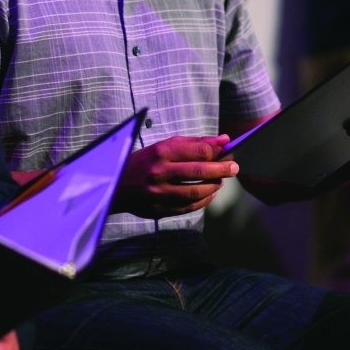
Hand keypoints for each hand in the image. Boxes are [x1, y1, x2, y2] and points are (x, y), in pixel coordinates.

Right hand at [112, 135, 237, 218]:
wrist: (114, 184)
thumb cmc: (145, 161)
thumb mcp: (165, 146)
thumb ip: (195, 143)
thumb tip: (224, 140)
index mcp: (161, 152)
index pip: (197, 151)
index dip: (218, 152)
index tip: (229, 152)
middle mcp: (159, 172)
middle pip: (199, 171)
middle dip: (222, 169)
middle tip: (234, 168)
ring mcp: (158, 193)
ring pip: (196, 192)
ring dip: (214, 186)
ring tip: (220, 181)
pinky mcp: (159, 210)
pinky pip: (188, 207)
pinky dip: (203, 200)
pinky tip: (209, 193)